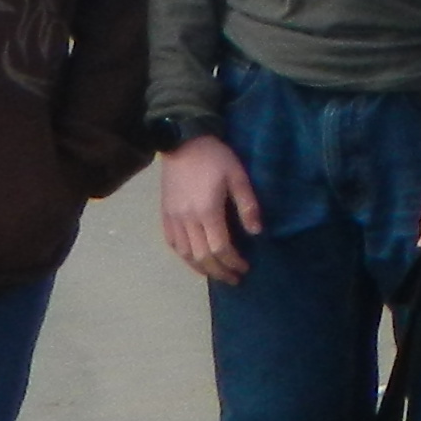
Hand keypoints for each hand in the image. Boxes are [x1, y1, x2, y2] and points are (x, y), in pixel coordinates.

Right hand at [160, 136, 261, 284]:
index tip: (244, 268)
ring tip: (216, 274)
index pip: (220, 247)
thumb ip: (247, 205)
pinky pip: (172, 243)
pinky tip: (195, 260)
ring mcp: (173, 218)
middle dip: (219, 271)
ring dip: (201, 268)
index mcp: (207, 211)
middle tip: (234, 279)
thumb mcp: (238, 177)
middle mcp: (187, 219)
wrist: (183, 142)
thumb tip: (256, 232)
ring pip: (185, 254)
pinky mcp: (164, 214)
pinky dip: (184, 257)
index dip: (233, 262)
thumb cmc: (215, 158)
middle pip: (202, 256)